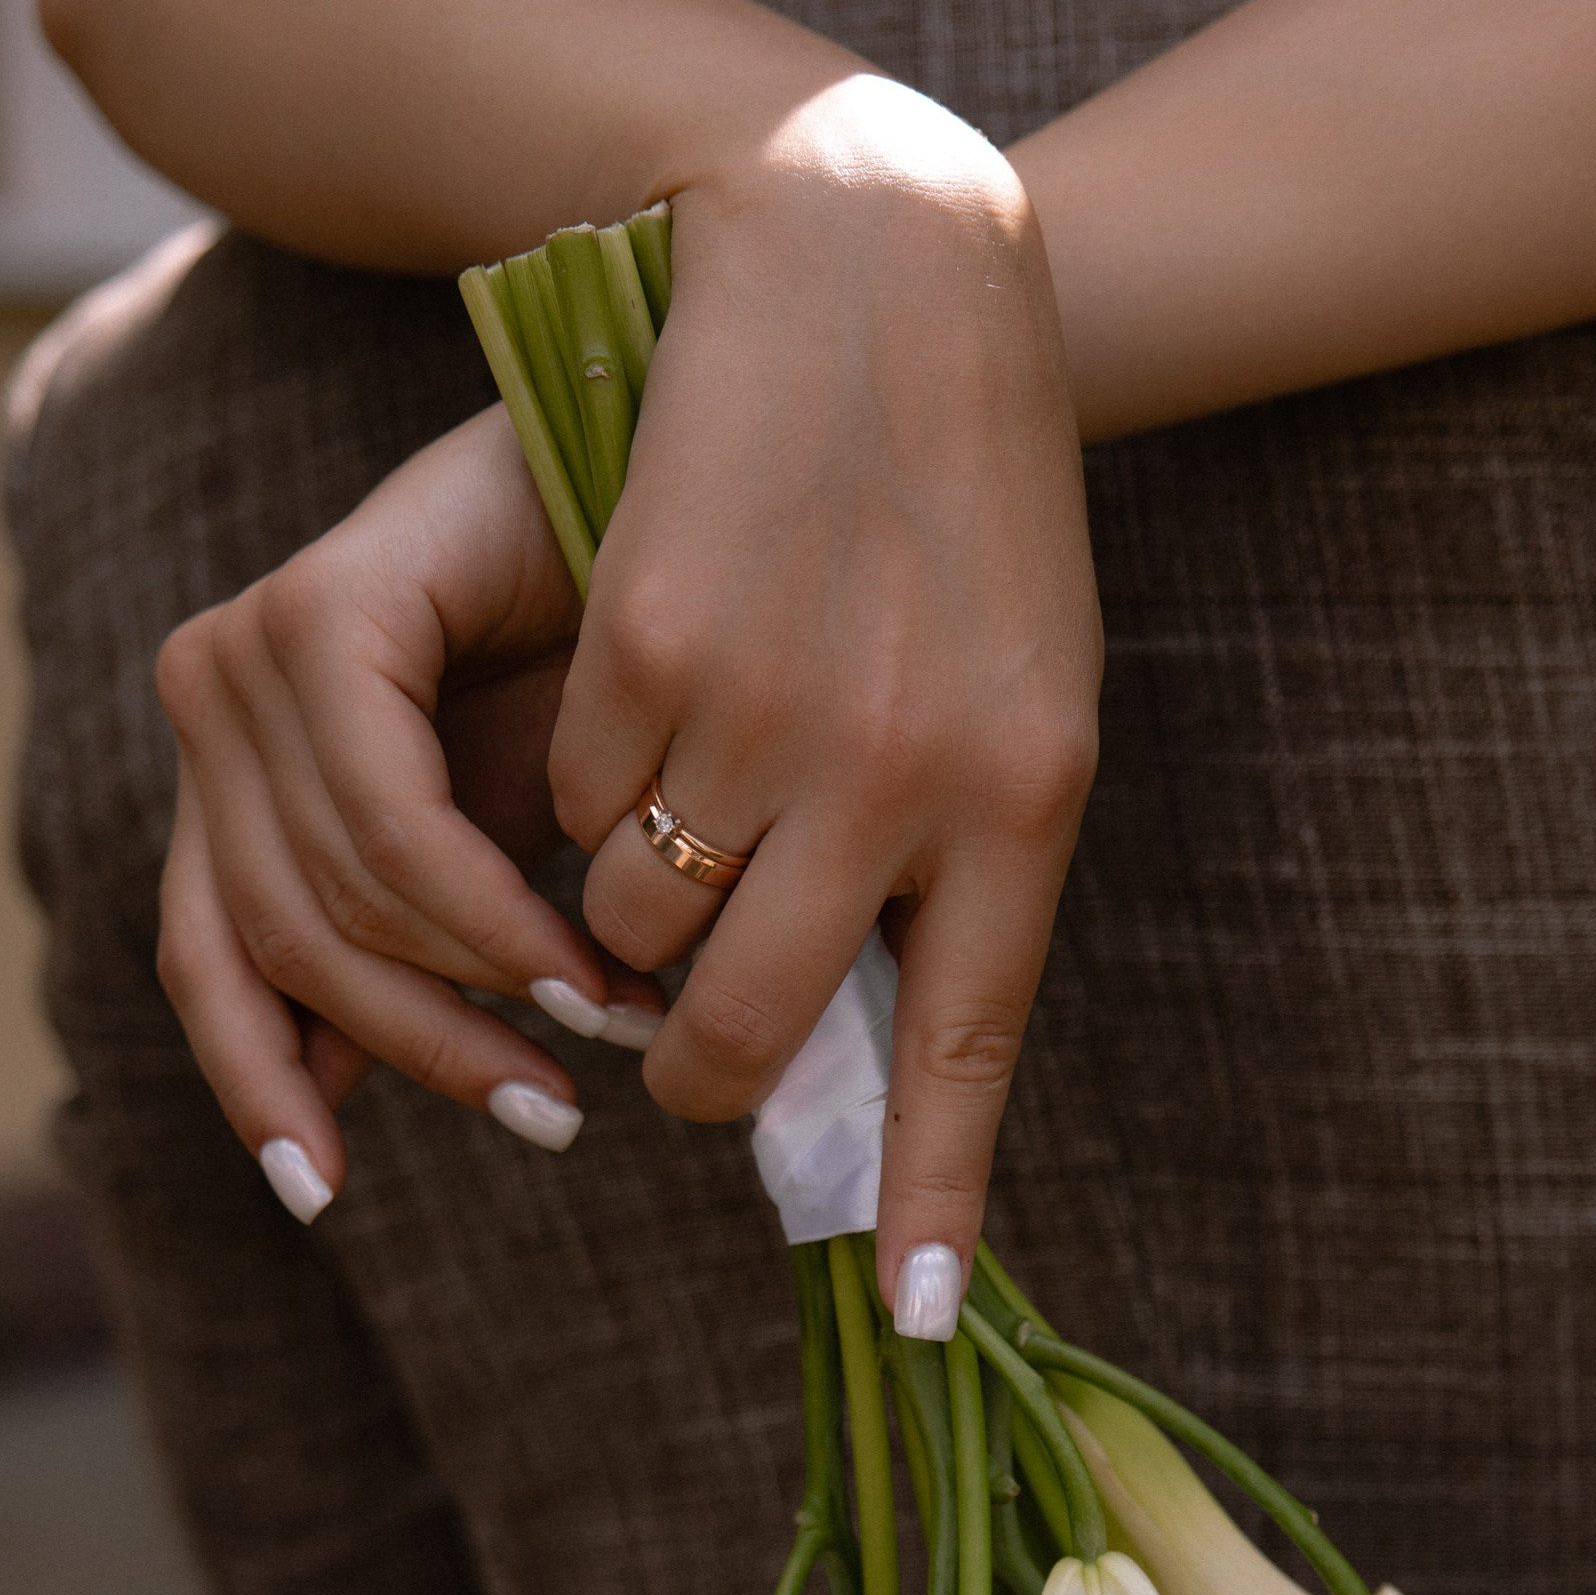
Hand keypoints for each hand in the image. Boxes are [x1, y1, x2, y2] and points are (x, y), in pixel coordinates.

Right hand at [154, 71, 1102, 1315]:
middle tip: (664, 1042)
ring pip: (632, 928)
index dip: (932, 1200)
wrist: (888, 275)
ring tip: (679, 792)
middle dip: (685, 1063)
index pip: (968, 1055)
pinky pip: (569, 803)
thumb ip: (953, 880)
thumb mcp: (1017, 704)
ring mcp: (772, 717)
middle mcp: (910, 779)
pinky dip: (583, 775)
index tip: (905, 1319)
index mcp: (1027, 806)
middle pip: (744, 1034)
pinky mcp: (650, 649)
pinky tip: (645, 673)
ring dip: (623, 899)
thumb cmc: (964, 520)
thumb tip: (859, 1077)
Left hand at [154, 406, 651, 1213]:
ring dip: (479, 993)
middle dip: (427, 1053)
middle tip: (554, 1112)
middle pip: (277, 952)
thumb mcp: (502, 854)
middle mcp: (215, 700)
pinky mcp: (316, 614)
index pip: (204, 963)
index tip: (325, 1199)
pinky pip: (384, 827)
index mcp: (235, 768)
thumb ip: (414, 959)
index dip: (255, 1088)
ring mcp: (247, 650)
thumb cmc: (614, 679)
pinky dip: (483, 916)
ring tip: (600, 1032)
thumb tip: (337, 1101)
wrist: (685, 503)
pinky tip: (571, 966)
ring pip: (334, 903)